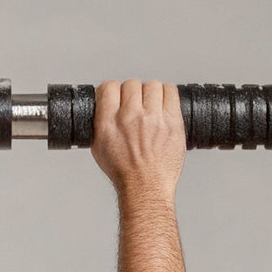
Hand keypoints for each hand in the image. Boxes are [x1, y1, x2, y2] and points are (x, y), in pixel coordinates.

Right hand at [90, 80, 184, 204]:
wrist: (145, 187)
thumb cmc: (124, 173)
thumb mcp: (99, 148)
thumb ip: (101, 123)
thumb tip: (105, 106)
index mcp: (108, 123)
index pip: (109, 87)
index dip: (114, 90)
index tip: (118, 96)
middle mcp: (130, 117)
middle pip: (132, 84)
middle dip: (133, 93)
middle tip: (135, 106)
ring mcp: (153, 118)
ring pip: (152, 85)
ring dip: (150, 94)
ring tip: (151, 107)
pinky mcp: (172, 120)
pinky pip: (171, 91)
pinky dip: (167, 94)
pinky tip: (163, 105)